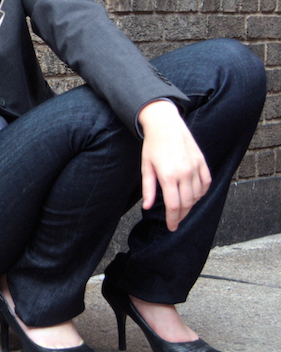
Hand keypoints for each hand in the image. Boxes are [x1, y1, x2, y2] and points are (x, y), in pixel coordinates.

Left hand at [138, 100, 210, 231]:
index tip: (171, 227)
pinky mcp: (201, 162)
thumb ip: (148, 188)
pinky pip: (206, 183)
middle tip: (175, 221)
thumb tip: (147, 207)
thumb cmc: (152, 145)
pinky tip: (194, 195)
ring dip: (191, 205)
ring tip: (182, 208)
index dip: (173, 220)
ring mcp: (195, 167)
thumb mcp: (146, 166)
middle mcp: (184, 173)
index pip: (173, 206)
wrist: (165, 124)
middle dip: (181, 215)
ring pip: (197, 195)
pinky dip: (202, 192)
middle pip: (187, 203)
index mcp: (168, 176)